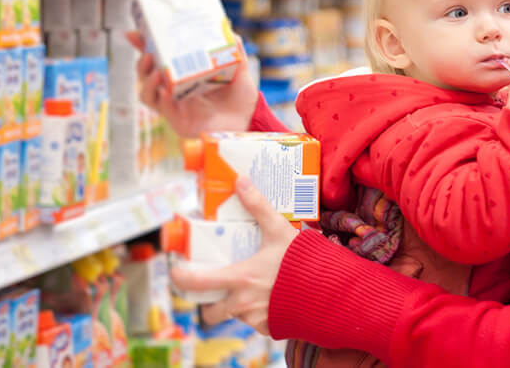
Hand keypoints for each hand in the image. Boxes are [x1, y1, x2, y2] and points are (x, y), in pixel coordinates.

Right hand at [126, 31, 258, 138]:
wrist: (250, 118)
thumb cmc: (240, 94)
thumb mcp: (238, 67)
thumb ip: (234, 49)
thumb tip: (228, 28)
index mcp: (183, 74)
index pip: (158, 58)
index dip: (144, 46)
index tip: (134, 33)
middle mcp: (175, 89)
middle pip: (146, 76)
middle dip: (142, 64)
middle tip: (148, 54)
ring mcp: (175, 106)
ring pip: (148, 95)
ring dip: (148, 83)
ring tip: (156, 73)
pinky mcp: (180, 122)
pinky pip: (164, 111)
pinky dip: (162, 101)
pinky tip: (165, 93)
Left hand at [170, 178, 297, 333]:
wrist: (331, 291)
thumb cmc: (304, 261)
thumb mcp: (280, 230)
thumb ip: (258, 206)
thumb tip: (241, 181)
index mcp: (240, 279)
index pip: (196, 283)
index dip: (180, 277)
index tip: (178, 271)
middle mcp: (243, 304)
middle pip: (210, 312)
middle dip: (209, 302)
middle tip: (217, 285)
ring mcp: (256, 319)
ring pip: (234, 316)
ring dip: (236, 305)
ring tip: (248, 288)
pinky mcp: (270, 328)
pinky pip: (255, 323)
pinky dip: (257, 313)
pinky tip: (269, 297)